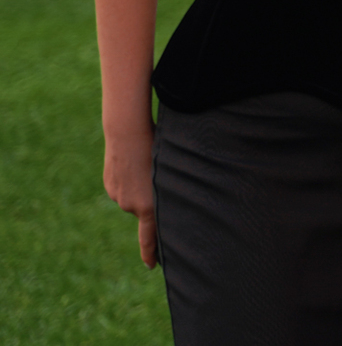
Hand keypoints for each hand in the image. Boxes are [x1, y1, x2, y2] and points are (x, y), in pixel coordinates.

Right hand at [103, 125, 158, 267]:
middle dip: (153, 197)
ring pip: (135, 196)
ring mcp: (118, 196)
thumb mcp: (170, 173)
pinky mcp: (110, 185)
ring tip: (147, 164)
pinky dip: (131, 178)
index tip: (152, 267)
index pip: (150, 238)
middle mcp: (132, 206)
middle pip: (147, 208)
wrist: (128, 133)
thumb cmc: (158, 149)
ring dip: (142, 185)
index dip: (151, 253)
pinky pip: (124, 187)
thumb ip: (170, 191)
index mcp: (150, 206)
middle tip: (159, 180)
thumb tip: (172, 202)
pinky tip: (134, 162)